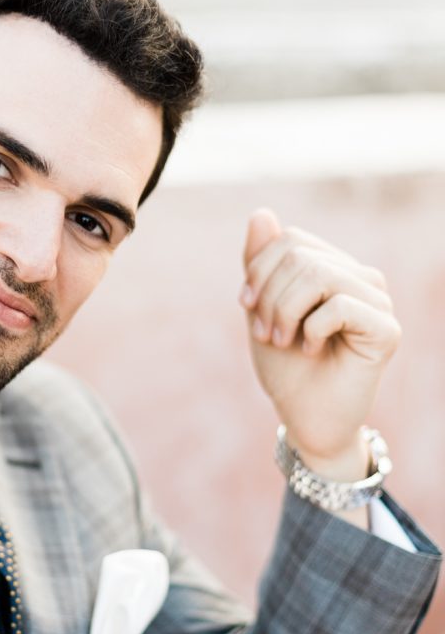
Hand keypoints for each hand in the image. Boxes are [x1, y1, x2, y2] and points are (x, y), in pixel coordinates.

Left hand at [240, 209, 399, 478]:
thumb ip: (261, 265)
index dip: (259, 269)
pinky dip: (312, 329)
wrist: (305, 420)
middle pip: (301, 255)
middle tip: (266, 334)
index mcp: (333, 269)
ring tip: (283, 341)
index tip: (246, 306)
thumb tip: (261, 213)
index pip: (291, 239)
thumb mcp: (262, 311)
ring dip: (285, 312)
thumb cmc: (286, 369)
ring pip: (320, 275)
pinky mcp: (387, 330)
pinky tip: (311, 350)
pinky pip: (340, 306)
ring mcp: (379, 302)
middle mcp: (361, 279)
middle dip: (269, 296)